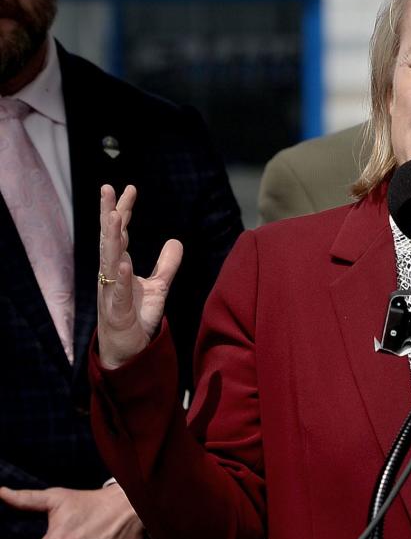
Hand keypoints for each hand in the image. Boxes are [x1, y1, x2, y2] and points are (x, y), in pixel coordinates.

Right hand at [98, 184, 182, 368]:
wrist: (128, 350)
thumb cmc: (136, 316)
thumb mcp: (158, 286)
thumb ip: (167, 265)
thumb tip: (175, 241)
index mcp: (120, 266)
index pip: (121, 232)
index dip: (124, 210)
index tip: (128, 188)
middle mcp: (111, 274)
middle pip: (109, 239)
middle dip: (108, 213)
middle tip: (107, 188)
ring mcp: (110, 291)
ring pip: (109, 260)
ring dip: (112, 238)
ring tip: (116, 216)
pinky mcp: (116, 311)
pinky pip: (117, 291)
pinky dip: (120, 277)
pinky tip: (123, 263)